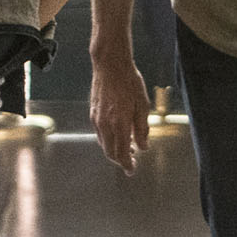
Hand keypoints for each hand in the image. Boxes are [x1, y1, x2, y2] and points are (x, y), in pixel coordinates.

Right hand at [88, 50, 152, 174]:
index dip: (126, 165)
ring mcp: (97, 119)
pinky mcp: (93, 114)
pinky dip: (108, 140)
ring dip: (114, 150)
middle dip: (121, 160)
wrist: (110, 65)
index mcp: (120, 123)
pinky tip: (118, 135)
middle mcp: (106, 124)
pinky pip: (99, 134)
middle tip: (132, 161)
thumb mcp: (143, 104)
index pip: (121, 153)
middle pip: (110, 152)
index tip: (131, 171)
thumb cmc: (129, 82)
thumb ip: (142, 128)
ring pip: (103, 144)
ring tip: (128, 148)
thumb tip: (143, 146)